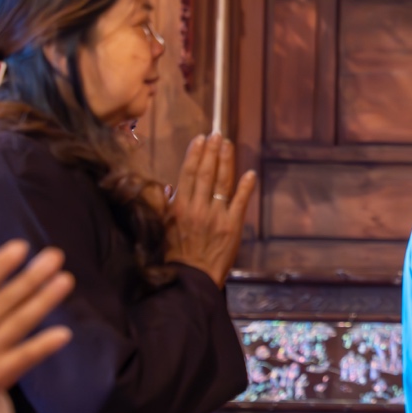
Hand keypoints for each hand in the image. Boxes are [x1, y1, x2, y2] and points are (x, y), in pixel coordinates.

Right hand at [165, 134, 257, 287]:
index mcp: (179, 207)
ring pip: (221, 182)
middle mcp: (198, 208)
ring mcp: (217, 216)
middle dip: (211, 151)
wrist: (190, 278)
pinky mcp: (232, 226)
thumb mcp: (161, 228)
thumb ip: (164, 206)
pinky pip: (240, 202)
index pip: (187, 173)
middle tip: (217, 134)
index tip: (200, 138)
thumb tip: (167, 187)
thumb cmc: (174, 254)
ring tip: (228, 144)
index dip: (195, 154)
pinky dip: (245, 186)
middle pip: (205, 173)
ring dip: (226, 161)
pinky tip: (250, 173)